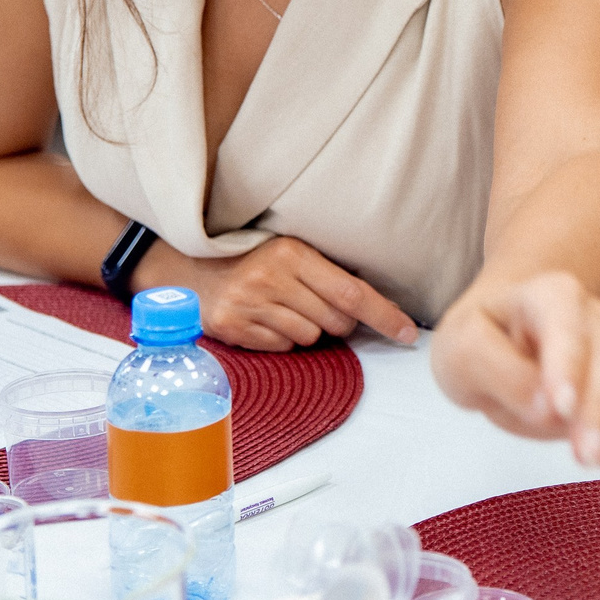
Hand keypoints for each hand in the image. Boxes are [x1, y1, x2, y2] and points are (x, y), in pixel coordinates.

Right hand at [141, 235, 417, 351]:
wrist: (192, 270)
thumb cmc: (255, 262)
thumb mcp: (291, 253)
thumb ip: (327, 274)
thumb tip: (379, 307)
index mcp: (293, 252)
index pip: (352, 292)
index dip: (384, 315)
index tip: (408, 334)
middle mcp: (271, 276)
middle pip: (335, 321)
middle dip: (338, 321)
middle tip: (313, 303)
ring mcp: (249, 303)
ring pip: (310, 337)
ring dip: (306, 330)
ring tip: (282, 308)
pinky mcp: (233, 326)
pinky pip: (282, 348)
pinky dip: (281, 340)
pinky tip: (264, 320)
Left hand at [429, 271, 599, 486]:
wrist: (499, 343)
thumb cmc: (479, 343)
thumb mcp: (464, 355)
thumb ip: (501, 374)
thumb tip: (546, 409)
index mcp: (547, 296)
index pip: (565, 321)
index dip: (568, 363)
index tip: (561, 409)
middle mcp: (590, 316)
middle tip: (583, 456)